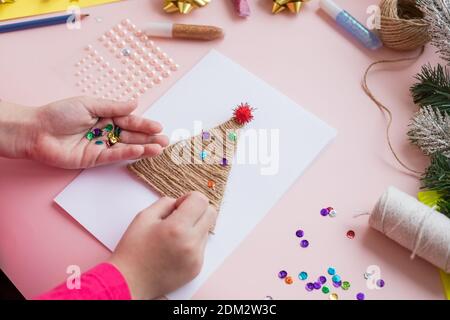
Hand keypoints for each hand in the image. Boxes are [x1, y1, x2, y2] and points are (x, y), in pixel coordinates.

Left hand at [0, 97, 167, 168]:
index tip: (159, 126)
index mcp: (105, 117)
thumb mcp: (89, 104)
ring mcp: (101, 146)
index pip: (129, 121)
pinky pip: (115, 156)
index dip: (144, 124)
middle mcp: (105, 132)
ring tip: (159, 148)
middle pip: (131, 136)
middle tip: (166, 141)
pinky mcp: (95, 159)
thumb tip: (135, 103)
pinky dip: (128, 153)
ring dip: (144, 148)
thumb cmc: (59, 114)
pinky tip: (141, 151)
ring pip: (126, 147)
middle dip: (149, 138)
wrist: (37, 131)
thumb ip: (114, 107)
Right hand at [108, 192, 217, 299]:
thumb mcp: (144, 216)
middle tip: (179, 217)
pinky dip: (192, 243)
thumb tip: (182, 202)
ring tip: (173, 236)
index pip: (201, 200)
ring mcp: (196, 258)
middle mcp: (191, 243)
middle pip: (211, 213)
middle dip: (197, 210)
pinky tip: (174, 249)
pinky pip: (202, 247)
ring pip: (206, 230)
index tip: (179, 205)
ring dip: (194, 227)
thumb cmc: (133, 249)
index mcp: (177, 228)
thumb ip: (166, 203)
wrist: (129, 281)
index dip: (189, 198)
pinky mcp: (197, 268)